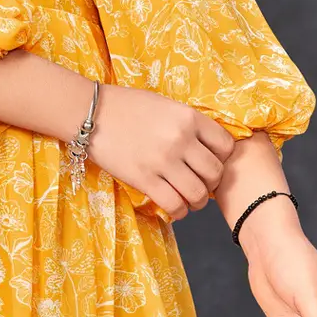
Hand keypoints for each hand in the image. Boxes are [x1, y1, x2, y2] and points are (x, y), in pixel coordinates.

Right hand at [85, 82, 234, 218]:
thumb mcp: (166, 105)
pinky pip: (174, 204)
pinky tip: (175, 207)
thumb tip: (206, 145)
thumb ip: (188, 123)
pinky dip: (179, 211)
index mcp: (189, 117)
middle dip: (211, 183)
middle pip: (215, 173)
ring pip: (198, 194)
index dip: (222, 158)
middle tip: (201, 183)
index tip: (211, 162)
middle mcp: (181, 140)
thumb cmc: (127, 106)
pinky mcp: (145, 180)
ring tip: (189, 200)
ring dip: (197, 201)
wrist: (91, 114)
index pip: (225, 145)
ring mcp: (164, 161)